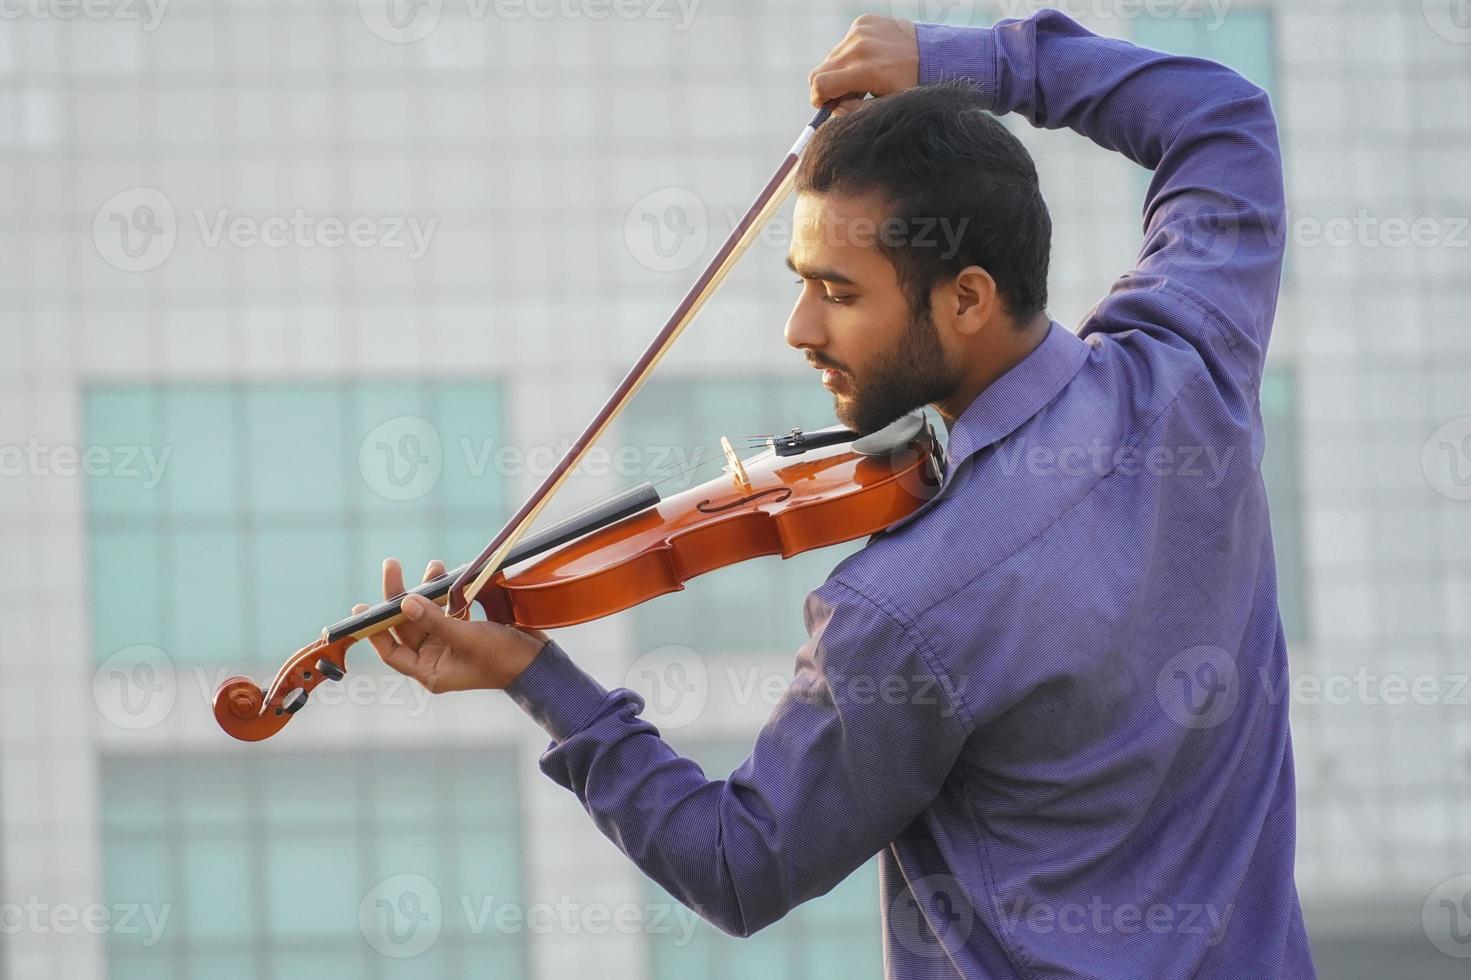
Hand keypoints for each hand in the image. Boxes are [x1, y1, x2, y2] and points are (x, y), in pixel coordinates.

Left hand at [357, 558, 549, 693]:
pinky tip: (446, 575)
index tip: (363, 607)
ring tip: (432, 566)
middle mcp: (437, 658)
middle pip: (408, 624)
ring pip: (428, 612)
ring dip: (427, 589)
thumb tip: (405, 602)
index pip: (392, 651)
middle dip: (401, 596)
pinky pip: (448, 608)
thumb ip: (435, 621)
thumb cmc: (504, 659)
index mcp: (431, 671)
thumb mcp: (468, 639)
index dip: (375, 629)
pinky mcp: (467, 629)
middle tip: (392, 567)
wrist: (540, 661)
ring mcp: (451, 643)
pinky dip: (446, 592)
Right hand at [809, 15, 920, 114]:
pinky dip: (850, 54)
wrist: (933, 54)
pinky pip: (843, 43)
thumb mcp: (887, 105)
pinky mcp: (863, 21)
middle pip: (819, 71)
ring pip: (830, 57)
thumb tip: (833, 109)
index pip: (820, 85)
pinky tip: (869, 59)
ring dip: (839, 70)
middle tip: (846, 94)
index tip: (826, 105)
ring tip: (862, 76)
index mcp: (866, 70)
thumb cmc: (910, 85)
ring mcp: (860, 31)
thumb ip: (856, 111)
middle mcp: (859, 47)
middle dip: (828, 87)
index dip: (818, 100)